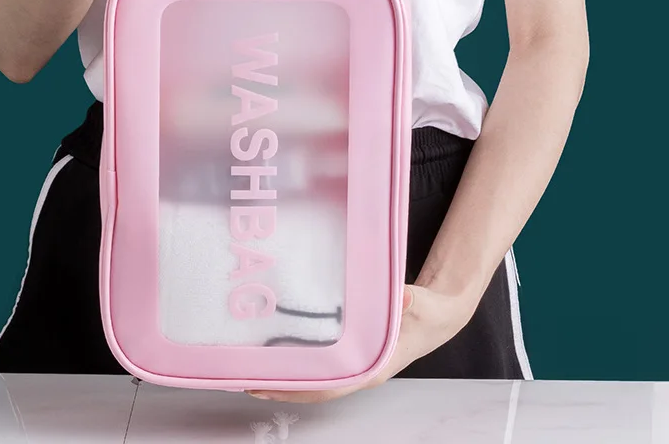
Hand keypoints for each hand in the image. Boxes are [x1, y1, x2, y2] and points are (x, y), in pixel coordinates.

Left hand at [248, 284, 476, 403]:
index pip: (328, 388)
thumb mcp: (420, 305)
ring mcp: (356, 362)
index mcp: (372, 368)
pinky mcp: (354, 350)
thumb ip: (410, 301)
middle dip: (281, 386)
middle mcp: (360, 370)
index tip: (265, 386)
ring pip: (316, 377)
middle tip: (245, 377)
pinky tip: (282, 348)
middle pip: (314, 388)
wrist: (439, 314)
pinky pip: (323, 361)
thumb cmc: (428, 313)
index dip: (296, 390)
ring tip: (254, 366)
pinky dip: (302, 359)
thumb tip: (404, 295)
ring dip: (288, 374)